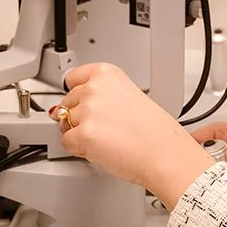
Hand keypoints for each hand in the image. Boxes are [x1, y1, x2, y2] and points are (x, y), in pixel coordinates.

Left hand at [54, 63, 213, 207]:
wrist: (164, 153)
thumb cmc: (153, 131)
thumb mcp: (127, 97)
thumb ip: (97, 96)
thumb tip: (62, 110)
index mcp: (106, 73)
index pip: (72, 79)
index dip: (78, 96)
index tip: (86, 103)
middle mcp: (95, 88)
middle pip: (67, 102)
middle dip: (80, 117)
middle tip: (107, 127)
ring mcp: (88, 110)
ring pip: (66, 124)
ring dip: (80, 134)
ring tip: (108, 138)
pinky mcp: (83, 134)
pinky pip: (67, 143)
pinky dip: (79, 150)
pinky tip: (102, 149)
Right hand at [191, 121, 226, 207]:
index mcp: (220, 135)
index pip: (196, 137)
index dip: (190, 147)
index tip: (194, 158)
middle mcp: (213, 154)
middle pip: (190, 161)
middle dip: (194, 170)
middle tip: (206, 178)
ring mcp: (213, 175)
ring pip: (195, 180)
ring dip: (202, 187)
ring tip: (215, 190)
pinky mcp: (217, 193)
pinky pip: (206, 197)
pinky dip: (209, 200)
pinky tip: (217, 201)